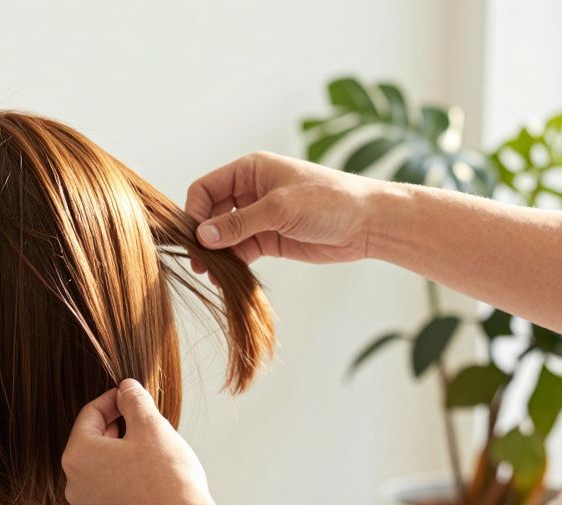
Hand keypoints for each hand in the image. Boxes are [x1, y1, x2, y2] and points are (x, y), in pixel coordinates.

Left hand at [62, 379, 227, 504]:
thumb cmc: (167, 478)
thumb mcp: (152, 427)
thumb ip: (134, 401)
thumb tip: (126, 387)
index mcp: (77, 455)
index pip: (90, 414)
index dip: (114, 399)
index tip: (134, 395)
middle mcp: (75, 483)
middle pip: (93, 440)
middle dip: (120, 426)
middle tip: (148, 422)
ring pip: (103, 465)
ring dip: (123, 451)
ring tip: (153, 449)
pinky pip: (111, 488)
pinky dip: (126, 476)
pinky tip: (152, 476)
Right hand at [185, 151, 384, 268]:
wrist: (366, 223)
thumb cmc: (327, 201)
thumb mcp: (279, 209)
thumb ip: (239, 224)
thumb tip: (202, 237)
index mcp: (249, 171)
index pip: (205, 189)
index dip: (195, 212)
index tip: (194, 239)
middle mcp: (250, 192)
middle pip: (211, 214)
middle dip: (203, 237)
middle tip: (199, 264)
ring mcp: (259, 216)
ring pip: (224, 235)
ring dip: (216, 254)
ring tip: (211, 275)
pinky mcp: (269, 239)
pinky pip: (240, 250)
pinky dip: (232, 263)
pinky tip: (227, 277)